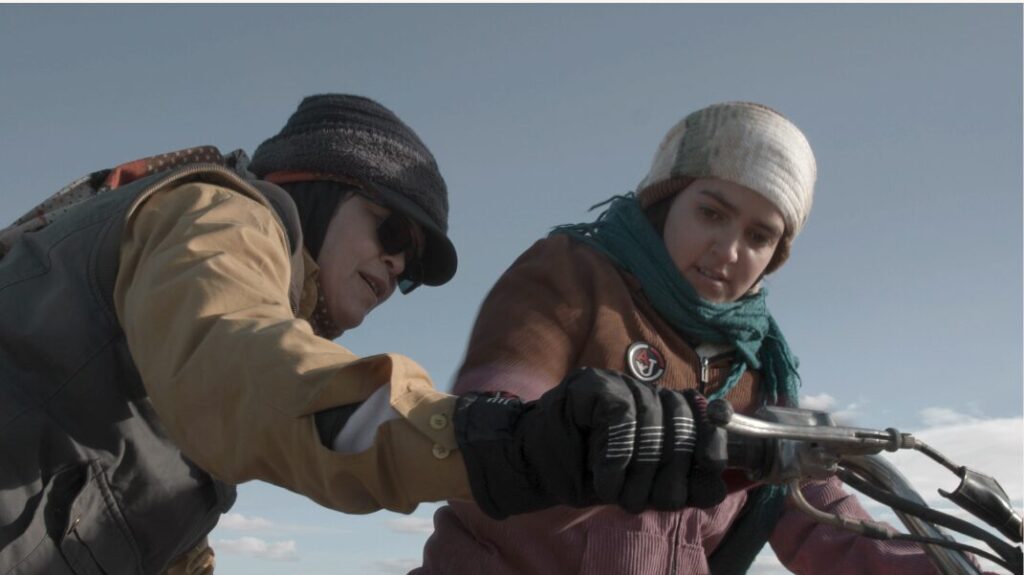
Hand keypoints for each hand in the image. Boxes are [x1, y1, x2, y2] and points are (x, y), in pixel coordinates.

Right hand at [453, 367, 726, 518]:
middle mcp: (645, 392)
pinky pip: (622, 415)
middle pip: (683, 421)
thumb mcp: (640, 487)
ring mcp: (618, 383)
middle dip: (667, 471)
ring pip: (654, 419)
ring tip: (617, 492)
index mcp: (661, 412)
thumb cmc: (585, 475)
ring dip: (637, 468)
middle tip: (641, 500)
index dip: (713, 439)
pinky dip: (615, 454)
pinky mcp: (592, 384)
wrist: (531, 467)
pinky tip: (603, 475)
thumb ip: (678, 483)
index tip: (710, 466)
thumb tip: (719, 484)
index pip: (704, 416)